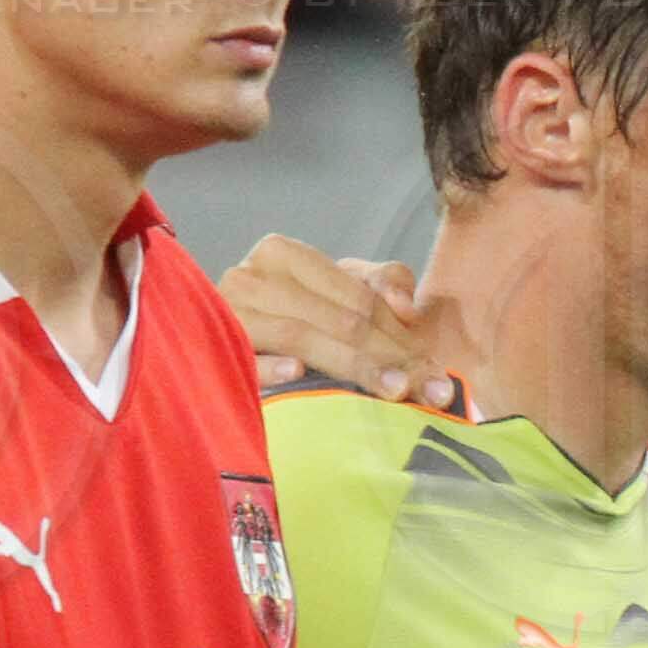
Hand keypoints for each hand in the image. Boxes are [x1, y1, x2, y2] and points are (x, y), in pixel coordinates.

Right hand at [223, 237, 437, 399]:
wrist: (226, 336)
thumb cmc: (297, 314)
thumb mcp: (343, 290)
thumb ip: (383, 284)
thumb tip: (405, 308)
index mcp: (285, 255)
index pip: (359, 299)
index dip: (404, 336)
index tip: (438, 374)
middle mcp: (251, 276)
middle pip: (338, 320)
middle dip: (391, 358)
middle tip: (430, 392)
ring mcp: (227, 312)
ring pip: (302, 337)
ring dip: (352, 365)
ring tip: (394, 390)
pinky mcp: (209, 349)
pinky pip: (244, 357)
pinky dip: (270, 366)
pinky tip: (297, 373)